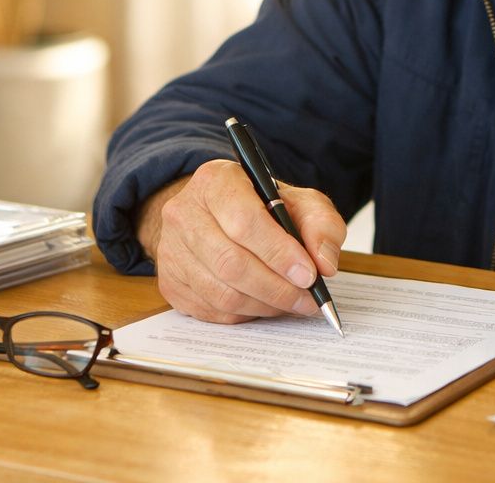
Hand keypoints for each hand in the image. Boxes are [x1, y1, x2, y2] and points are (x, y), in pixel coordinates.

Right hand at [134, 160, 346, 323]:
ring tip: (292, 303)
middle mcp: (184, 212)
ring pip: (221, 293)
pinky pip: (211, 310)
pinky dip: (245, 314)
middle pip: (230, 262)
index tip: (309, 274)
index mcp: (216, 180)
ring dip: (264, 305)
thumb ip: (321, 225)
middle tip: (307, 298)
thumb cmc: (262, 207)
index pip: (244, 221)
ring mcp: (171, 249)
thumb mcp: (299, 202)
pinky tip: (265, 304)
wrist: (219, 215)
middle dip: (276, 288)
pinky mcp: (169, 282)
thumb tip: (324, 264)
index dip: (279, 253)